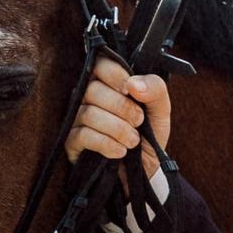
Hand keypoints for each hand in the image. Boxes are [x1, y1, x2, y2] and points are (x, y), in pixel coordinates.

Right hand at [66, 57, 170, 171]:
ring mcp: (77, 119)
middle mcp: (88, 97)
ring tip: (133, 141)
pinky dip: (106, 144)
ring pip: (90, 114)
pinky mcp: (72, 141)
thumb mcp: (160, 109)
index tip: (130, 90)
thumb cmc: (149, 133)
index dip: (114, 75)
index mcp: (108, 83)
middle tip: (138, 121)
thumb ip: (155, 89)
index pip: (100, 64)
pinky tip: (120, 151)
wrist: (144, 168)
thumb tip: (134, 83)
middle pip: (93, 90)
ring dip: (117, 129)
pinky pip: (84, 136)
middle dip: (121, 107)